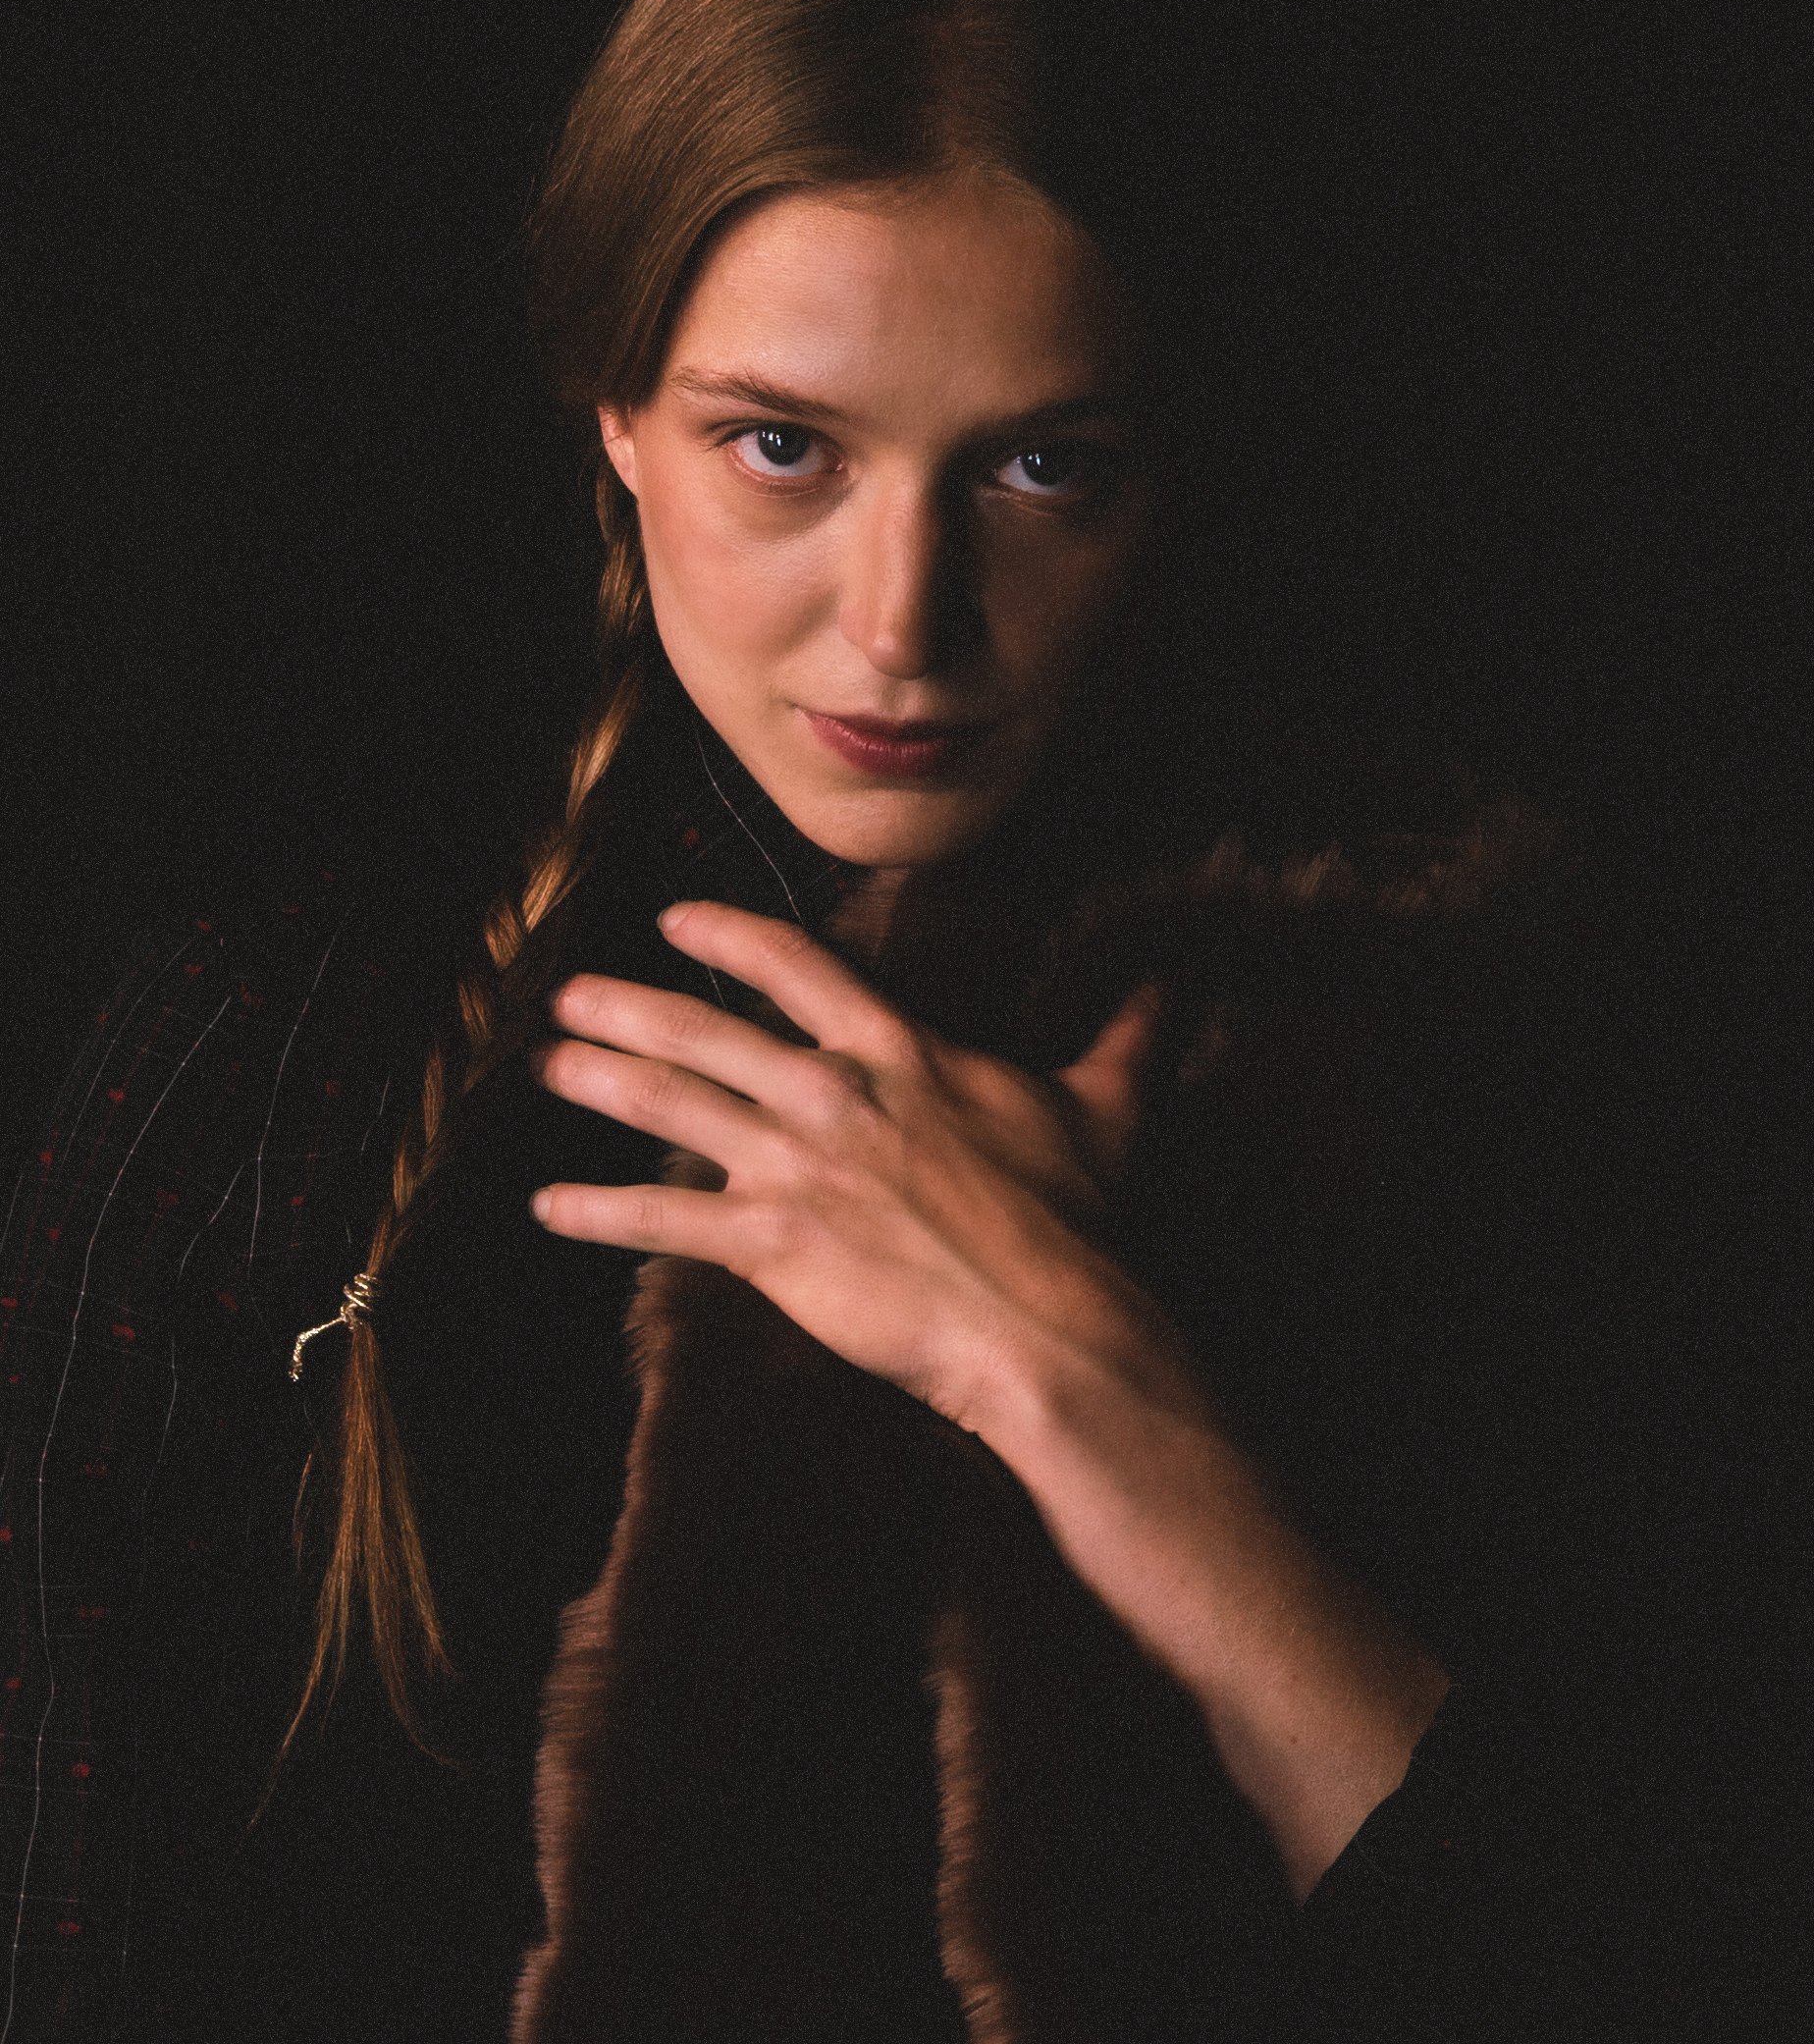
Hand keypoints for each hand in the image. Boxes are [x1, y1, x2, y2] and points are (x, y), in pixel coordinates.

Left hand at [528, 899, 1164, 1431]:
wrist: (1048, 1324)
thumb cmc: (1075, 1219)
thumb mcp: (1103, 1109)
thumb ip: (1125, 1037)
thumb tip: (1174, 986)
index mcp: (899, 1051)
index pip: (796, 967)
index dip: (726, 936)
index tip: (674, 919)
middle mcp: (833, 1094)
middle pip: (707, 1031)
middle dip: (629, 1007)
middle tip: (569, 994)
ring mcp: (797, 1167)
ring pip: (673, 1108)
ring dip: (600, 1082)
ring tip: (545, 1065)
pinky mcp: (774, 1244)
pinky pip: (667, 1222)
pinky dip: (600, 1214)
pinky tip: (547, 1208)